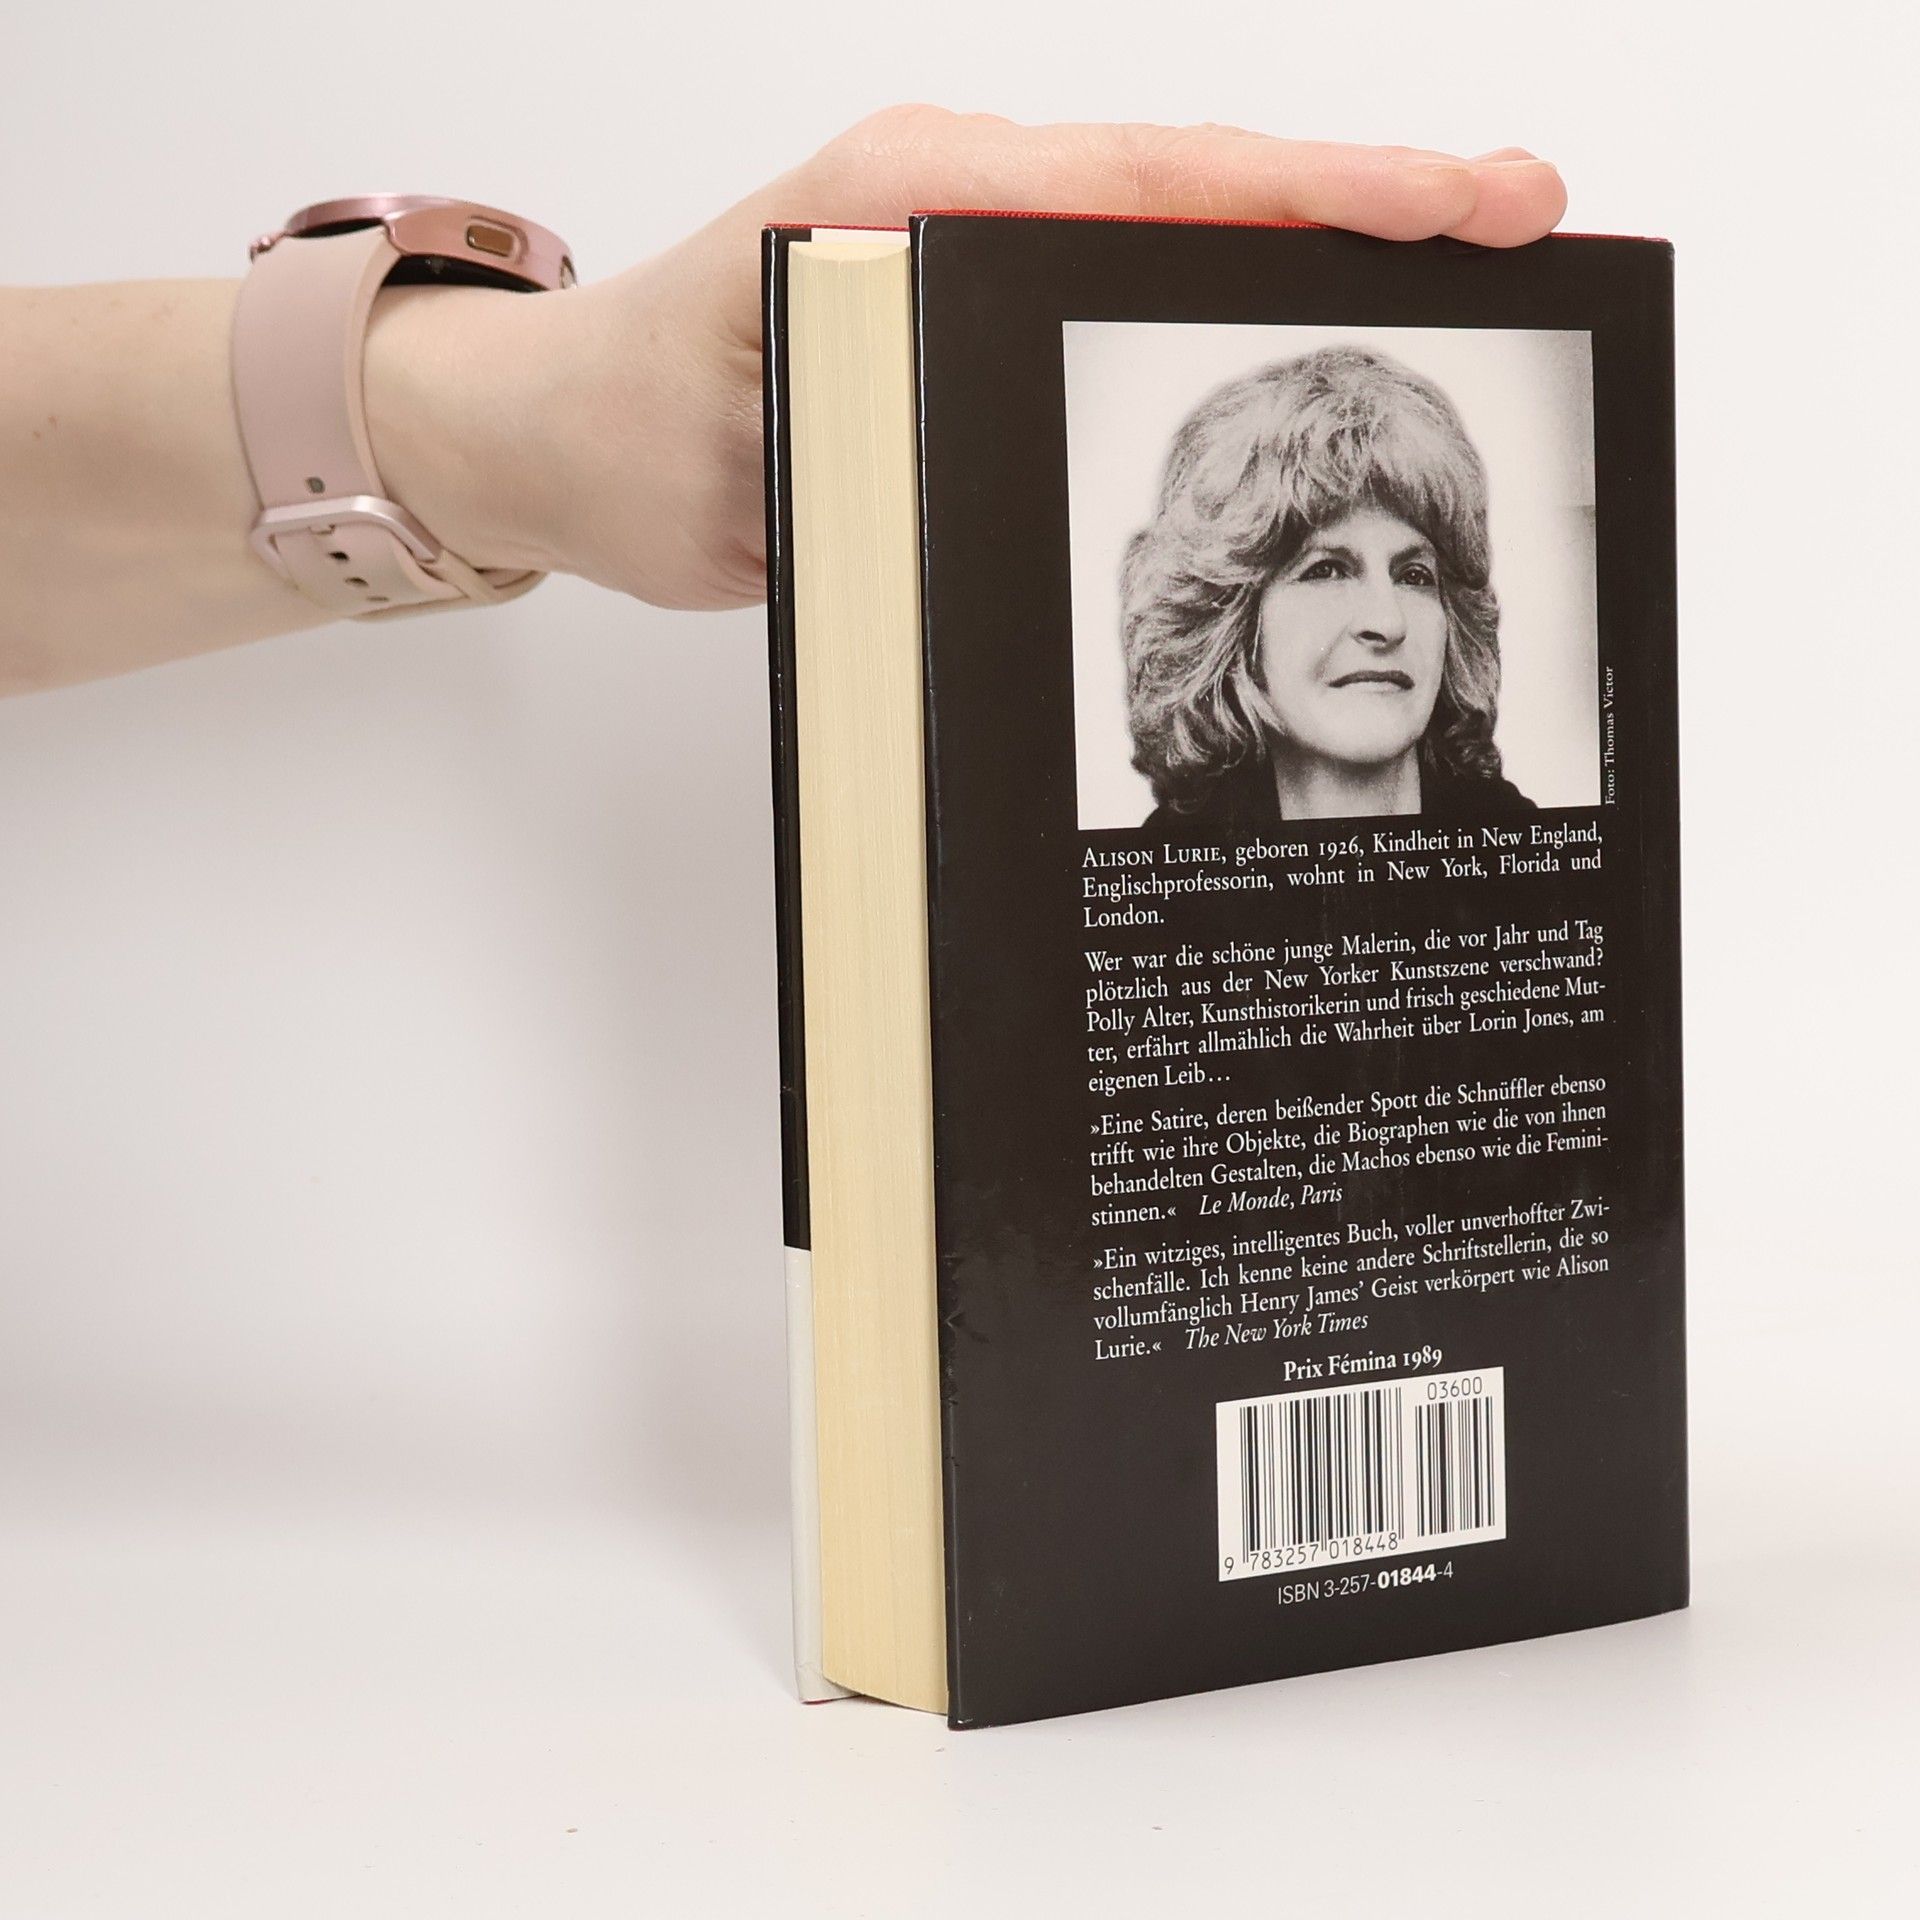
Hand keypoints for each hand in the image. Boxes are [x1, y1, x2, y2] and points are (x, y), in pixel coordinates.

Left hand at [369, 108, 1566, 614]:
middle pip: (1194, 177)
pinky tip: (1301, 304)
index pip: (1156, 181)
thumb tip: (1011, 452)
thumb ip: (885, 451)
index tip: (1459, 203)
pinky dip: (1221, 280)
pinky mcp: (958, 284)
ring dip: (1311, 232)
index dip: (1323, 194)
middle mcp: (947, 192)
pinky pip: (1112, 268)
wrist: (557, 432)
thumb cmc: (629, 435)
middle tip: (1522, 212)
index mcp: (911, 200)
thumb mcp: (748, 466)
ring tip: (1458, 251)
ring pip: (1167, 215)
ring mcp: (959, 232)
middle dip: (1365, 195)